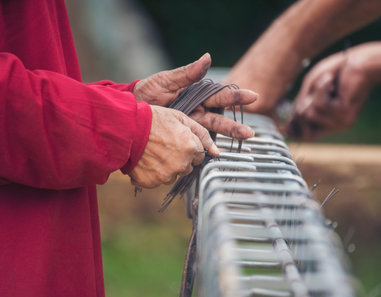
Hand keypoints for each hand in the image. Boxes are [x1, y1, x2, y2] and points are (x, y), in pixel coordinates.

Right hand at [129, 105, 218, 187]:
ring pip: (173, 175)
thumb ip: (202, 135)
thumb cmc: (153, 119)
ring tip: (154, 152)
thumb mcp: (181, 118)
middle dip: (180, 159)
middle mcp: (182, 164)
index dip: (189, 147)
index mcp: (191, 148)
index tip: (177, 141)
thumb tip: (217, 152)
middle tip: (164, 146)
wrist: (126, 128)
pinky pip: (157, 181)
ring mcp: (166, 175)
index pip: (199, 156)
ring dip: (167, 167)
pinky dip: (153, 173)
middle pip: (188, 167)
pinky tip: (146, 161)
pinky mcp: (152, 182)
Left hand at [133, 53, 256, 139]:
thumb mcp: (167, 80)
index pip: (219, 96)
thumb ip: (187, 73)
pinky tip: (215, 155)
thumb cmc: (147, 91)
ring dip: (225, 138)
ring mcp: (189, 125)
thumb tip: (208, 58)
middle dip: (234, 125)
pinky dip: (206, 148)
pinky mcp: (180, 136)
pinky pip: (195, 142)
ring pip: (211, 132)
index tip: (252, 97)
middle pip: (219, 119)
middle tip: (250, 133)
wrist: (128, 110)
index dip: (235, 98)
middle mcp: (197, 111)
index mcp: (196, 95)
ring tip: (239, 144)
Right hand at [286, 46, 376, 140]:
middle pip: (302, 120)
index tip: (286, 125)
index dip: (294, 128)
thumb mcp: (312, 89)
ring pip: (309, 113)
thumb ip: (301, 107)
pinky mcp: (343, 113)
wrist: (364, 62)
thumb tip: (287, 127)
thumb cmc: (338, 71)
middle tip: (319, 85)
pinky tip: (333, 80)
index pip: (306, 134)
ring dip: (316, 92)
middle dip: (304, 100)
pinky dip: (322, 87)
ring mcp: (340, 121)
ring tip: (330, 81)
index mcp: (329, 121)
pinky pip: (319, 104)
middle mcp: (335, 125)